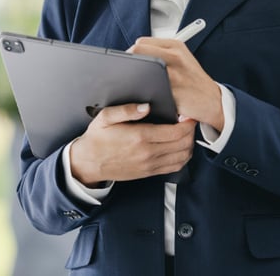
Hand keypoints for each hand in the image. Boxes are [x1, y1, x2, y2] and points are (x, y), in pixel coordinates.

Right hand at [69, 102, 196, 185]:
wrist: (89, 162)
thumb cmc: (97, 139)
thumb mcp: (105, 117)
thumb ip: (126, 110)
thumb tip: (145, 106)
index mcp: (140, 137)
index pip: (175, 132)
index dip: (187, 123)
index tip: (187, 115)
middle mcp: (148, 153)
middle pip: (183, 144)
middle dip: (191, 131)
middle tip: (189, 122)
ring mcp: (150, 164)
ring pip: (183, 156)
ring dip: (189, 144)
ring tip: (186, 133)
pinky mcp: (149, 172)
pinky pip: (175, 167)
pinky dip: (184, 157)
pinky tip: (181, 147)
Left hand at [130, 37, 224, 131]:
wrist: (214, 101)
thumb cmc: (193, 81)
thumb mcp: (181, 59)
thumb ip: (160, 54)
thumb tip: (132, 57)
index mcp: (176, 46)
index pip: (141, 43)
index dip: (131, 54)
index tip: (129, 64)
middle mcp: (175, 56)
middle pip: (138, 51)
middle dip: (128, 64)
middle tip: (127, 75)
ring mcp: (175, 73)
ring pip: (141, 71)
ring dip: (132, 79)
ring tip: (133, 87)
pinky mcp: (175, 92)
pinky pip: (149, 91)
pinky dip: (142, 95)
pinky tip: (144, 99)